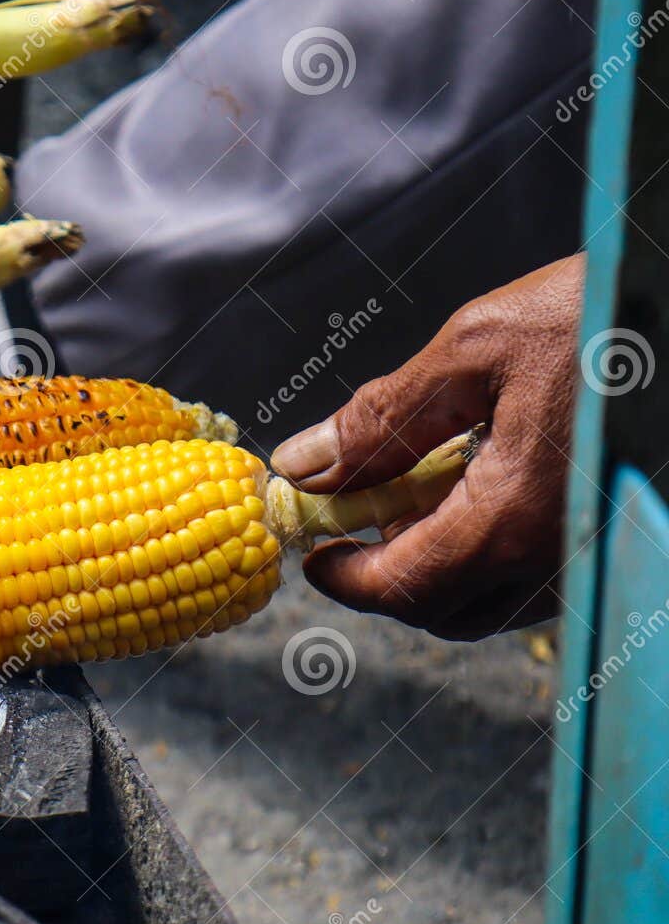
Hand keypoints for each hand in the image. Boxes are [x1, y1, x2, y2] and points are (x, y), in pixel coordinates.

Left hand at [270, 254, 584, 639]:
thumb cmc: (601, 313)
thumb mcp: (474, 349)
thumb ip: (383, 420)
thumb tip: (305, 466)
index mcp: (512, 520)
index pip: (403, 588)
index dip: (344, 578)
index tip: (313, 550)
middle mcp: (558, 557)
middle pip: (446, 610)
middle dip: (389, 572)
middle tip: (359, 514)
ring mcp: (595, 552)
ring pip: (496, 600)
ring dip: (443, 563)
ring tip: (420, 487)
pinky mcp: (619, 531)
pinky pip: (540, 575)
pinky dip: (493, 548)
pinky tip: (484, 481)